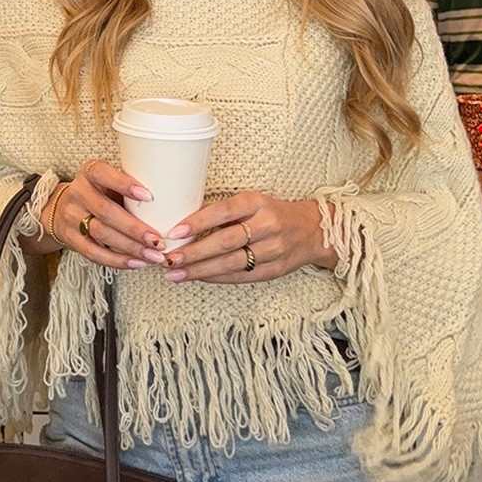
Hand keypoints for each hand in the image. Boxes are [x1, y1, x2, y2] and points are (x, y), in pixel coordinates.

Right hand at [39, 160, 170, 271]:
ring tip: (154, 256)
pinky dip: (117, 261)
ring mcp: (71, 217)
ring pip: (101, 234)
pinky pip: (93, 253)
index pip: (103, 174)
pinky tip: (137, 263)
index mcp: (90, 172)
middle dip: (135, 229)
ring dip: (130, 248)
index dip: (125, 185)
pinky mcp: (70, 239)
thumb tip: (176, 196)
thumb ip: (131, 186)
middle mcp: (78, 193)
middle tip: (159, 240)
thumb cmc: (100, 192)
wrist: (62, 208)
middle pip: (106, 212)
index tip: (150, 197)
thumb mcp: (110, 180)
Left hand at [159, 192, 336, 284]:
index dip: (198, 222)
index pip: (224, 212)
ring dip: (200, 271)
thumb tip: (183, 224)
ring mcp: (273, 250)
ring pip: (231, 263)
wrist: (312, 230)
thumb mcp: (252, 202)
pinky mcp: (274, 270)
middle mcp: (267, 225)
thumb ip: (224, 212)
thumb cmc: (272, 213)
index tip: (174, 232)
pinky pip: (241, 276)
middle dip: (194, 253)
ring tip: (175, 273)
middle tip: (169, 259)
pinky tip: (197, 278)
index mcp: (257, 203)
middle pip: (225, 242)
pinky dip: (216, 278)